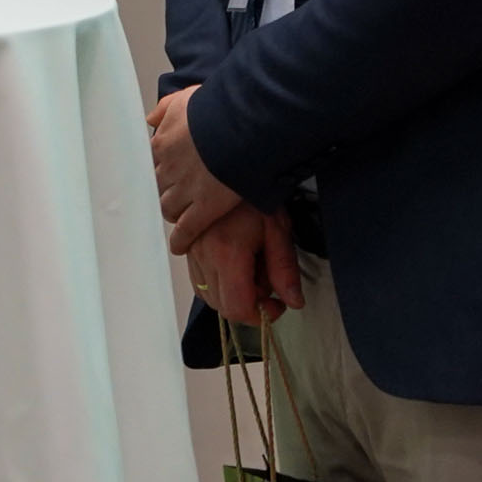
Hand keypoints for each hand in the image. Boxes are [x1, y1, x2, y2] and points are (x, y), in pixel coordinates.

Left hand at [150, 85, 241, 251]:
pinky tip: (179, 246)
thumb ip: (166, 110)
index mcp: (162, 143)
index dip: (160, 169)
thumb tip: (151, 120)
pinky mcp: (205, 208)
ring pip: (169, 207)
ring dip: (172, 213)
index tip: (163, 173)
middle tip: (170, 196)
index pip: (151, 162)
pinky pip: (187, 229)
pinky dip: (181, 239)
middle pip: (158, 186)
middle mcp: (168, 168)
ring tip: (177, 218)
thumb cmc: (217, 109)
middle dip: (163, 191)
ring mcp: (185, 190)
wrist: (239, 126)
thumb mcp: (185, 99)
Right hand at [185, 202, 303, 326]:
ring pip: (208, 295)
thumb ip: (284, 269)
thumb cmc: (253, 194)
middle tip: (268, 283)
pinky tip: (234, 265)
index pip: (236, 307)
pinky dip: (217, 283)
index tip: (277, 305)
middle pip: (221, 306)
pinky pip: (198, 280)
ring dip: (232, 294)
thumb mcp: (278, 229)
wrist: (227, 166)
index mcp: (227, 252)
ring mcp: (191, 250)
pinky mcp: (188, 245)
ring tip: (251, 270)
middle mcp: (202, 255)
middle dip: (248, 304)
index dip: (260, 315)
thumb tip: (293, 302)